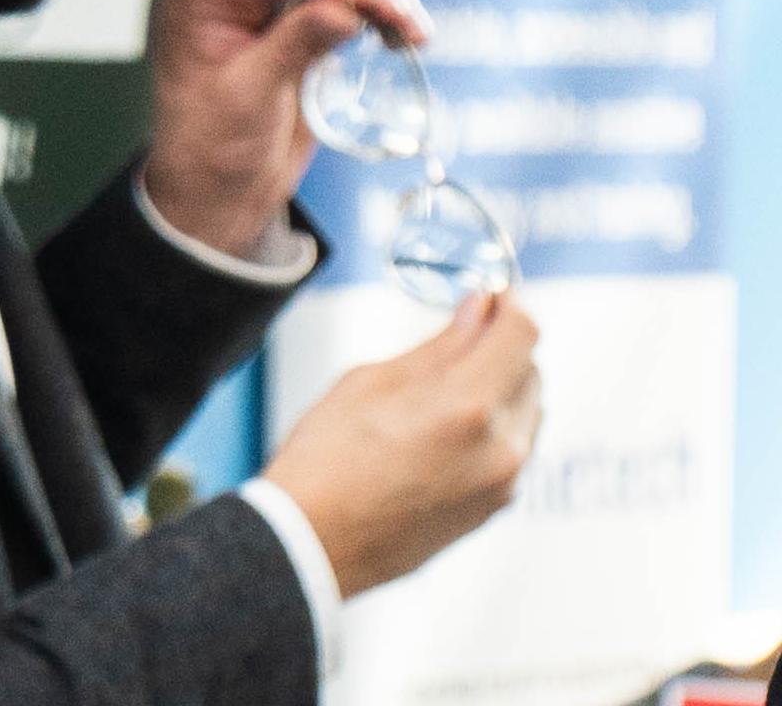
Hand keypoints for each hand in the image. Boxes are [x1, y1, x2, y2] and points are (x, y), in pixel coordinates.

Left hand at [144, 0, 433, 253]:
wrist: (215, 192)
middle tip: (407, 21)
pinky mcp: (289, 25)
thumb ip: (293, 45)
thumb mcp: (250, 98)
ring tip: (412, 31)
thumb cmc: (213, 150)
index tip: (387, 5)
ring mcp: (260, 6)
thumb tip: (344, 4)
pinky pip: (336, 0)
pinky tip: (395, 33)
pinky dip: (371, 10)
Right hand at [261, 291, 541, 596]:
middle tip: (456, 339)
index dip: (509, 305)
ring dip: (499, 390)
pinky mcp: (494, 509)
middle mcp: (501, 447)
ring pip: (527, 413)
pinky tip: (440, 434)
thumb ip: (438, 347)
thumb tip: (478, 311)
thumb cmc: (324, 461)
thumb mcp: (369, 383)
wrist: (311, 546)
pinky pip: (513, 450)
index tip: (489, 298)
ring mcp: (503, 483)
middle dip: (500, 348)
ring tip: (440, 394)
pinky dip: (492, 429)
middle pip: (531, 372)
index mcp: (468, 407)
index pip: (523, 334)